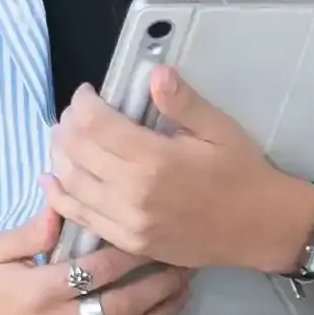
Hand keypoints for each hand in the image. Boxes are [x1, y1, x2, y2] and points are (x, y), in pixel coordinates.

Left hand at [44, 74, 313, 277]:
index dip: (83, 103)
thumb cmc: (242, 174)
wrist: (261, 229)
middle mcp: (133, 193)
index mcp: (156, 161)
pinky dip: (59, 195)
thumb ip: (182, 102)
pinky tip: (52, 179)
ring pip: (70, 184)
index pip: (95, 124)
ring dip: (60, 156)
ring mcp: (127, 222)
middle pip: (76, 151)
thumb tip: (155, 72)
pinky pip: (80, 217)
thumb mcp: (219, 130)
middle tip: (76, 113)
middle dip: (68, 125)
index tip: (88, 93)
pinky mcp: (127, 242)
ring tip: (65, 138)